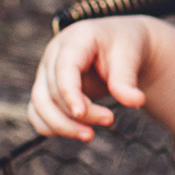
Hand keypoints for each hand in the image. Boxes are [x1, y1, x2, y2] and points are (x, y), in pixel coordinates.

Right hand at [28, 16, 155, 140]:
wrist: (121, 45)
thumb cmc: (125, 46)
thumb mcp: (129, 56)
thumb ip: (127, 79)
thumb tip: (136, 102)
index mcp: (75, 39)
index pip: (64, 68)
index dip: (69, 93)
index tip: (81, 114)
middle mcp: (54, 54)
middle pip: (52, 92)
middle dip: (78, 114)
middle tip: (109, 120)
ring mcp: (47, 72)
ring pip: (40, 105)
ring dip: (62, 126)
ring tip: (89, 135)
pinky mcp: (46, 88)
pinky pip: (37, 113)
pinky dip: (52, 127)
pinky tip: (76, 132)